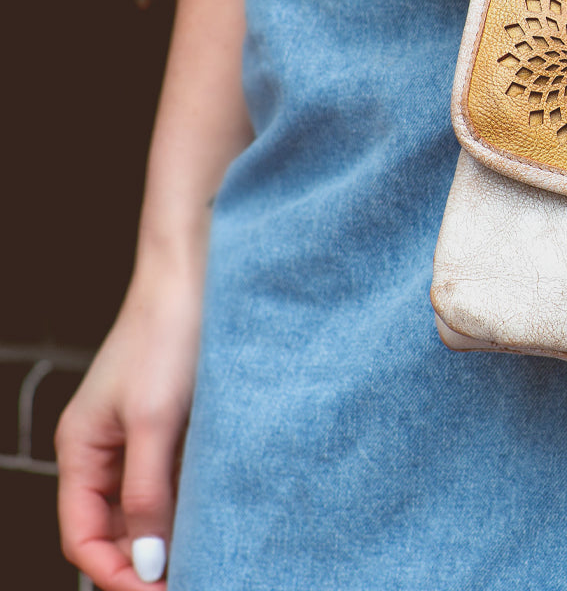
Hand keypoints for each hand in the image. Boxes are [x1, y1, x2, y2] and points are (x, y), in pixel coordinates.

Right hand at [57, 270, 202, 589]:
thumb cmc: (168, 333)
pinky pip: (173, 470)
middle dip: (144, 558)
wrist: (198, 272)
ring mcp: (140, 429)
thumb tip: (148, 561)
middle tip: (192, 576)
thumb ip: (147, 492)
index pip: (83, 535)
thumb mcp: (156, 421)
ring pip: (146, 499)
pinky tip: (217, 505)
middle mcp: (105, 444)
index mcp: (83, 448)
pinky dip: (189, 494)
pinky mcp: (174, 414)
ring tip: (208, 549)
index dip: (116, 572)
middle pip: (113, 524)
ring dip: (170, 527)